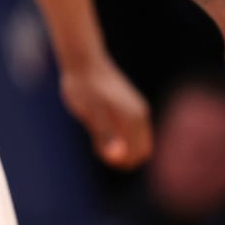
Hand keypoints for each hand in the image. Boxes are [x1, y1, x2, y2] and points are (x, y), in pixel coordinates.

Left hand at [59, 53, 152, 168]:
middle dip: (122, 158)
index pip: (138, 154)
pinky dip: (118, 138)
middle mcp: (140, 113)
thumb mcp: (90, 113)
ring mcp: (136, 109)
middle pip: (141, 150)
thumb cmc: (83, 87)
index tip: (100, 153)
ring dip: (119, 148)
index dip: (120, 162)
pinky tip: (98, 127)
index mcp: (133, 117)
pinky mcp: (129, 106)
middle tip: (97, 147)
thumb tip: (116, 157)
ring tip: (95, 133)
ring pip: (136, 142)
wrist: (82, 61)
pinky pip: (130, 131)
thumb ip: (104, 135)